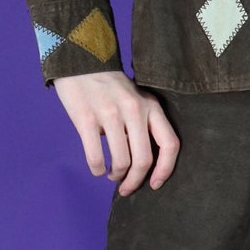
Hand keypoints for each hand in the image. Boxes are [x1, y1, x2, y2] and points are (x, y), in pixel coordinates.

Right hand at [53, 71, 179, 193]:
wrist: (80, 61)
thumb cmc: (109, 86)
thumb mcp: (136, 98)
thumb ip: (143, 124)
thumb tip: (144, 163)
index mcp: (151, 106)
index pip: (169, 144)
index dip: (165, 170)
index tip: (155, 184)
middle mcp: (134, 110)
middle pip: (144, 159)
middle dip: (135, 181)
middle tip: (126, 188)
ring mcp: (110, 114)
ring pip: (121, 161)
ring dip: (116, 175)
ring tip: (111, 174)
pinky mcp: (86, 119)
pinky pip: (96, 156)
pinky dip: (97, 169)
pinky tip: (97, 168)